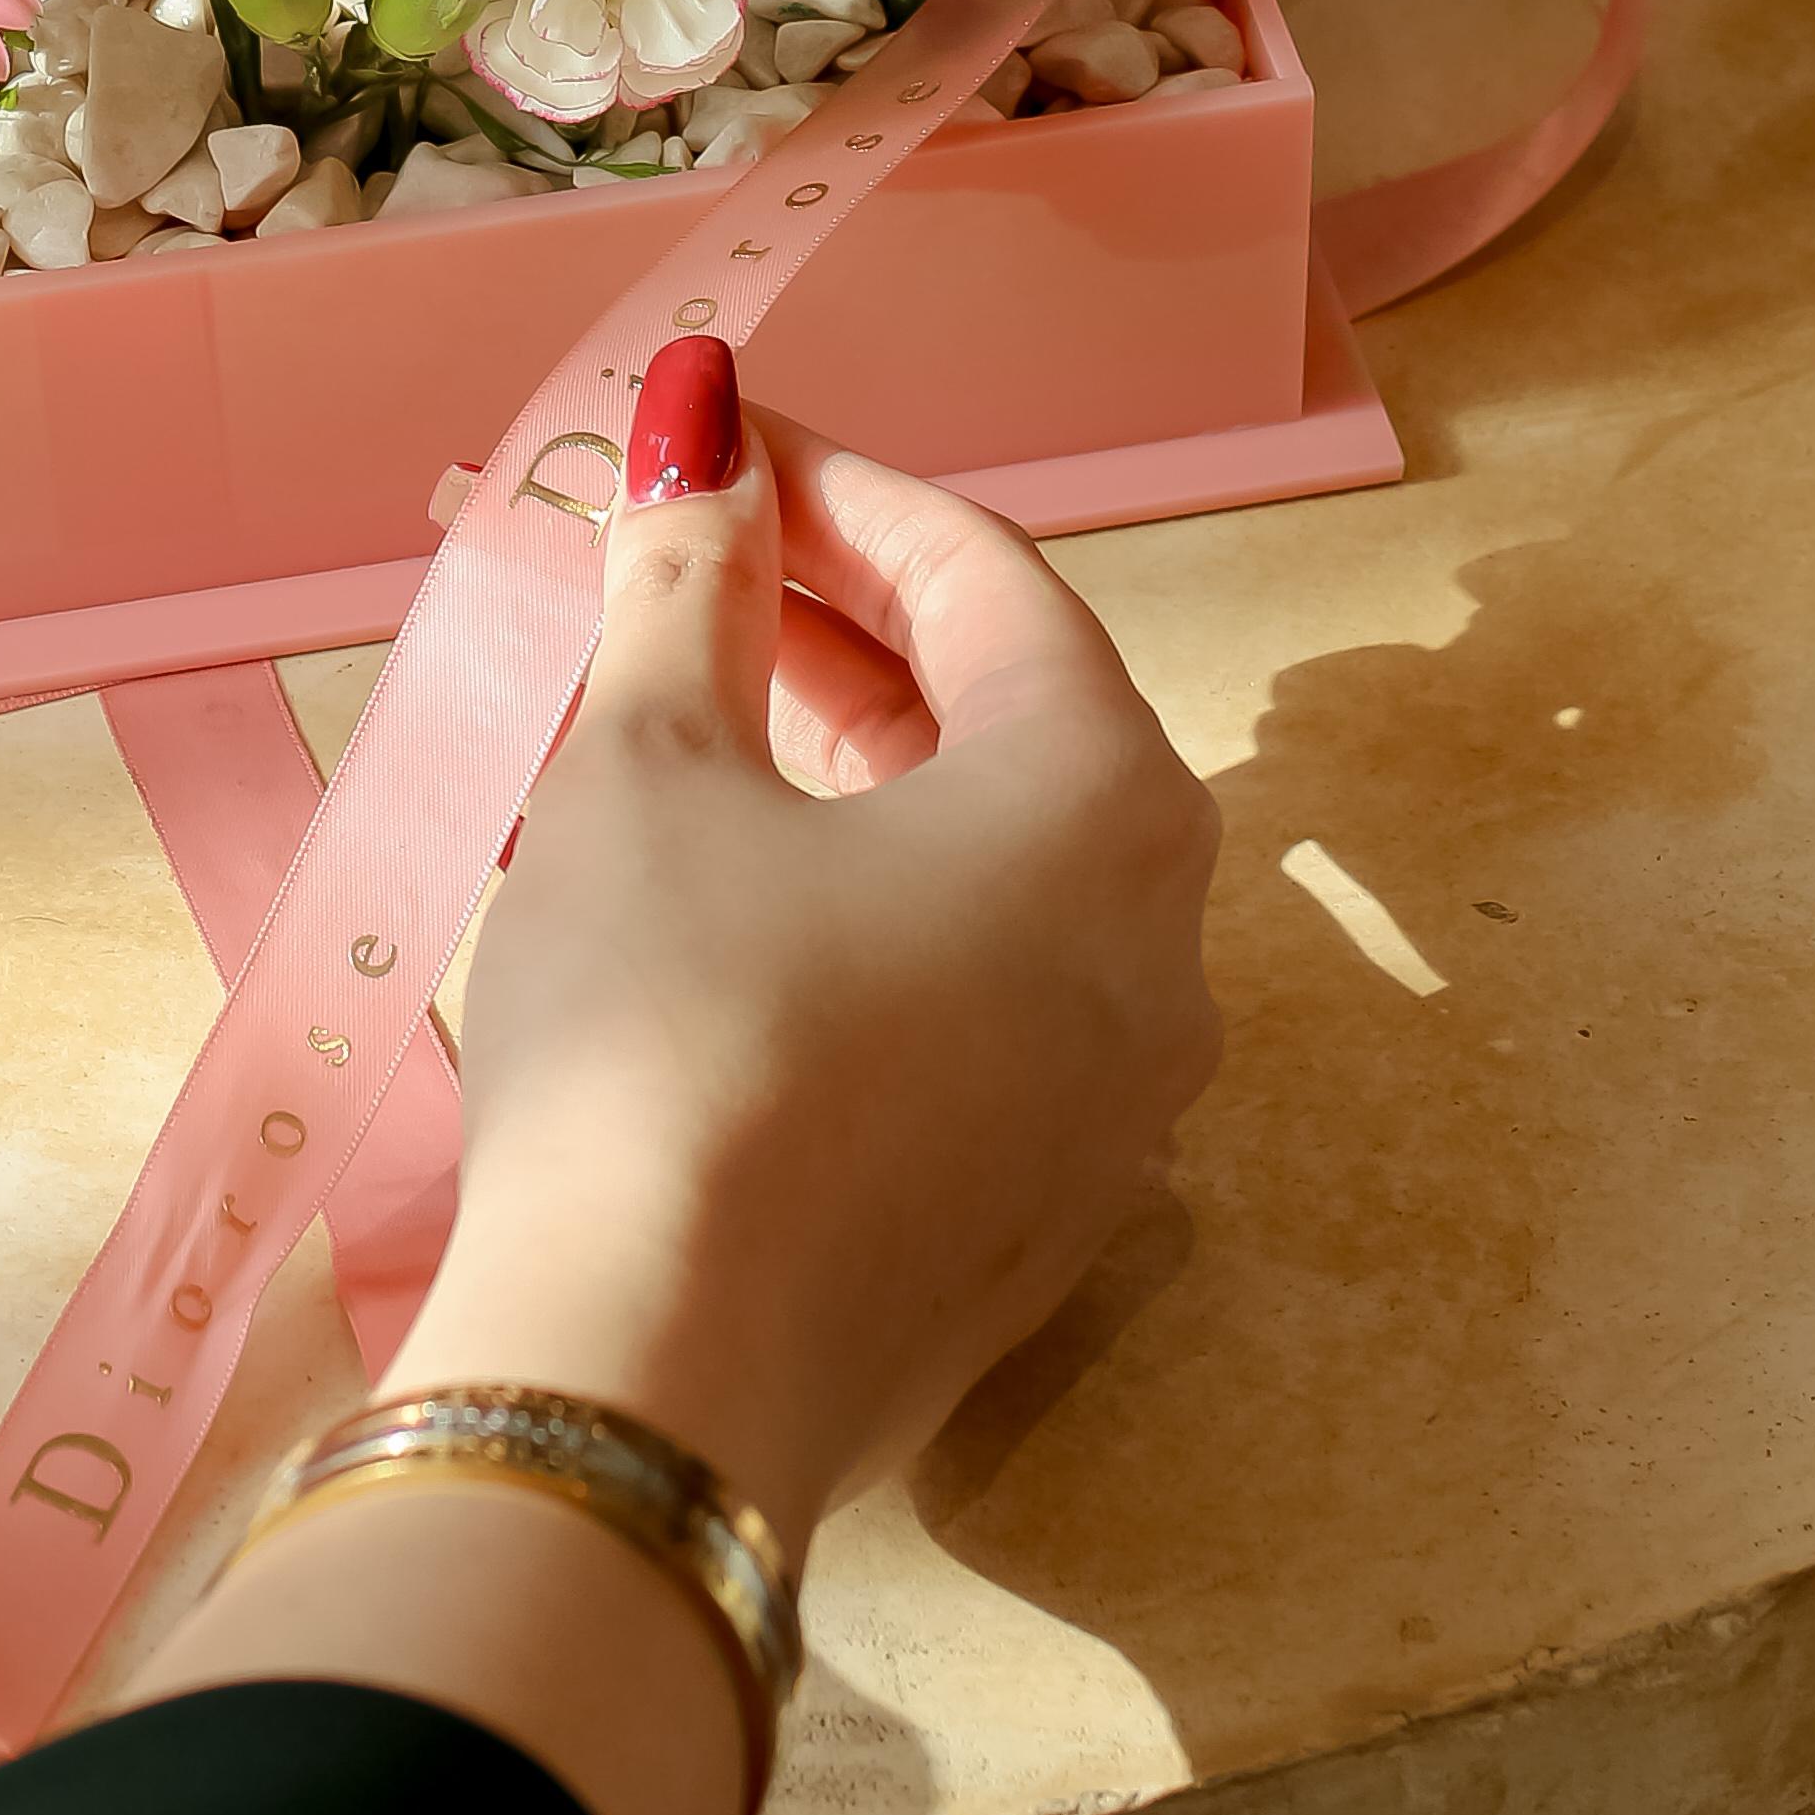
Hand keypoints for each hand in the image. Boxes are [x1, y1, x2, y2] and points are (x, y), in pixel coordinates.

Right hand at [406, 345, 1222, 1548]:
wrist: (655, 1389)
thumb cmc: (670, 1029)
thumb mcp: (652, 766)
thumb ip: (690, 583)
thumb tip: (698, 424)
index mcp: (1104, 806)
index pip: (985, 576)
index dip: (833, 490)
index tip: (711, 442)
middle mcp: (1162, 948)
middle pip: (1009, 716)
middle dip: (840, 621)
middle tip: (686, 562)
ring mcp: (1115, 1103)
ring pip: (992, 865)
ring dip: (847, 761)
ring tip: (683, 707)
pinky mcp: (1034, 1217)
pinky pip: (974, 996)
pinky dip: (867, 903)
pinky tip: (725, 890)